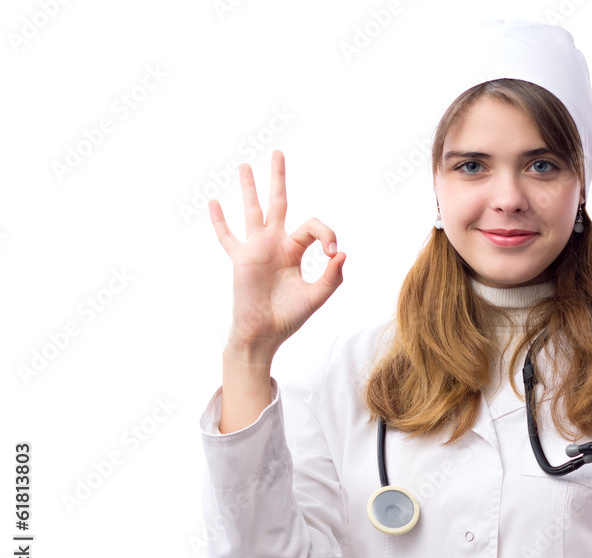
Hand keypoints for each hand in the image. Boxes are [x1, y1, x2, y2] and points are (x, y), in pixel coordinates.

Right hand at [209, 150, 345, 359]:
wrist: (264, 333)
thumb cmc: (289, 317)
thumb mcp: (316, 297)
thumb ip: (332, 277)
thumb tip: (341, 253)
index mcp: (296, 251)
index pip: (312, 227)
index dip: (326, 234)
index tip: (332, 252)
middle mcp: (276, 244)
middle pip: (278, 203)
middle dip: (278, 179)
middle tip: (278, 153)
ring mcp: (256, 249)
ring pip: (251, 211)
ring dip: (249, 188)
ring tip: (245, 165)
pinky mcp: (240, 259)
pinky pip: (227, 237)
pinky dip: (220, 222)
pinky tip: (213, 203)